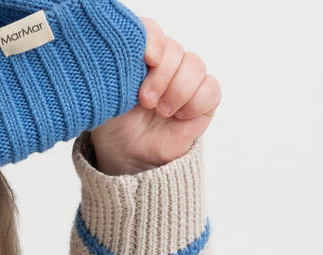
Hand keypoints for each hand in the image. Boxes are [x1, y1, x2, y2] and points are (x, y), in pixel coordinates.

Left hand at [88, 18, 219, 175]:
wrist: (124, 153)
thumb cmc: (116, 121)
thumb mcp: (111, 90)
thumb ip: (126, 65)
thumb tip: (150, 54)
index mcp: (143, 54)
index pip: (154, 32)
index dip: (154, 41)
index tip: (147, 60)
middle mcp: (166, 63)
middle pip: (177, 51)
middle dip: (162, 77)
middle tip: (146, 101)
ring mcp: (185, 81)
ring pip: (195, 67)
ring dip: (177, 91)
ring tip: (161, 111)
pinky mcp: (202, 102)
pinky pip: (211, 89)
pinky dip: (195, 102)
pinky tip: (179, 116)